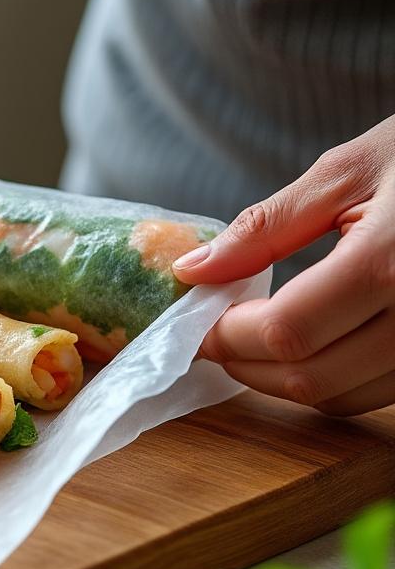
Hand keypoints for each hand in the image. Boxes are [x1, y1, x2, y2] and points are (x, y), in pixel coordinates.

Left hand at [174, 113, 394, 415]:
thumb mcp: (348, 171)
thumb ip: (266, 227)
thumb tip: (193, 271)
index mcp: (393, 261)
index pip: (286, 331)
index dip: (226, 336)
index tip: (195, 321)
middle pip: (310, 378)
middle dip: (245, 364)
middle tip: (216, 334)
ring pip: (344, 398)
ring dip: (285, 379)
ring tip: (257, 337)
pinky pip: (379, 394)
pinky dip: (332, 380)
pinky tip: (312, 342)